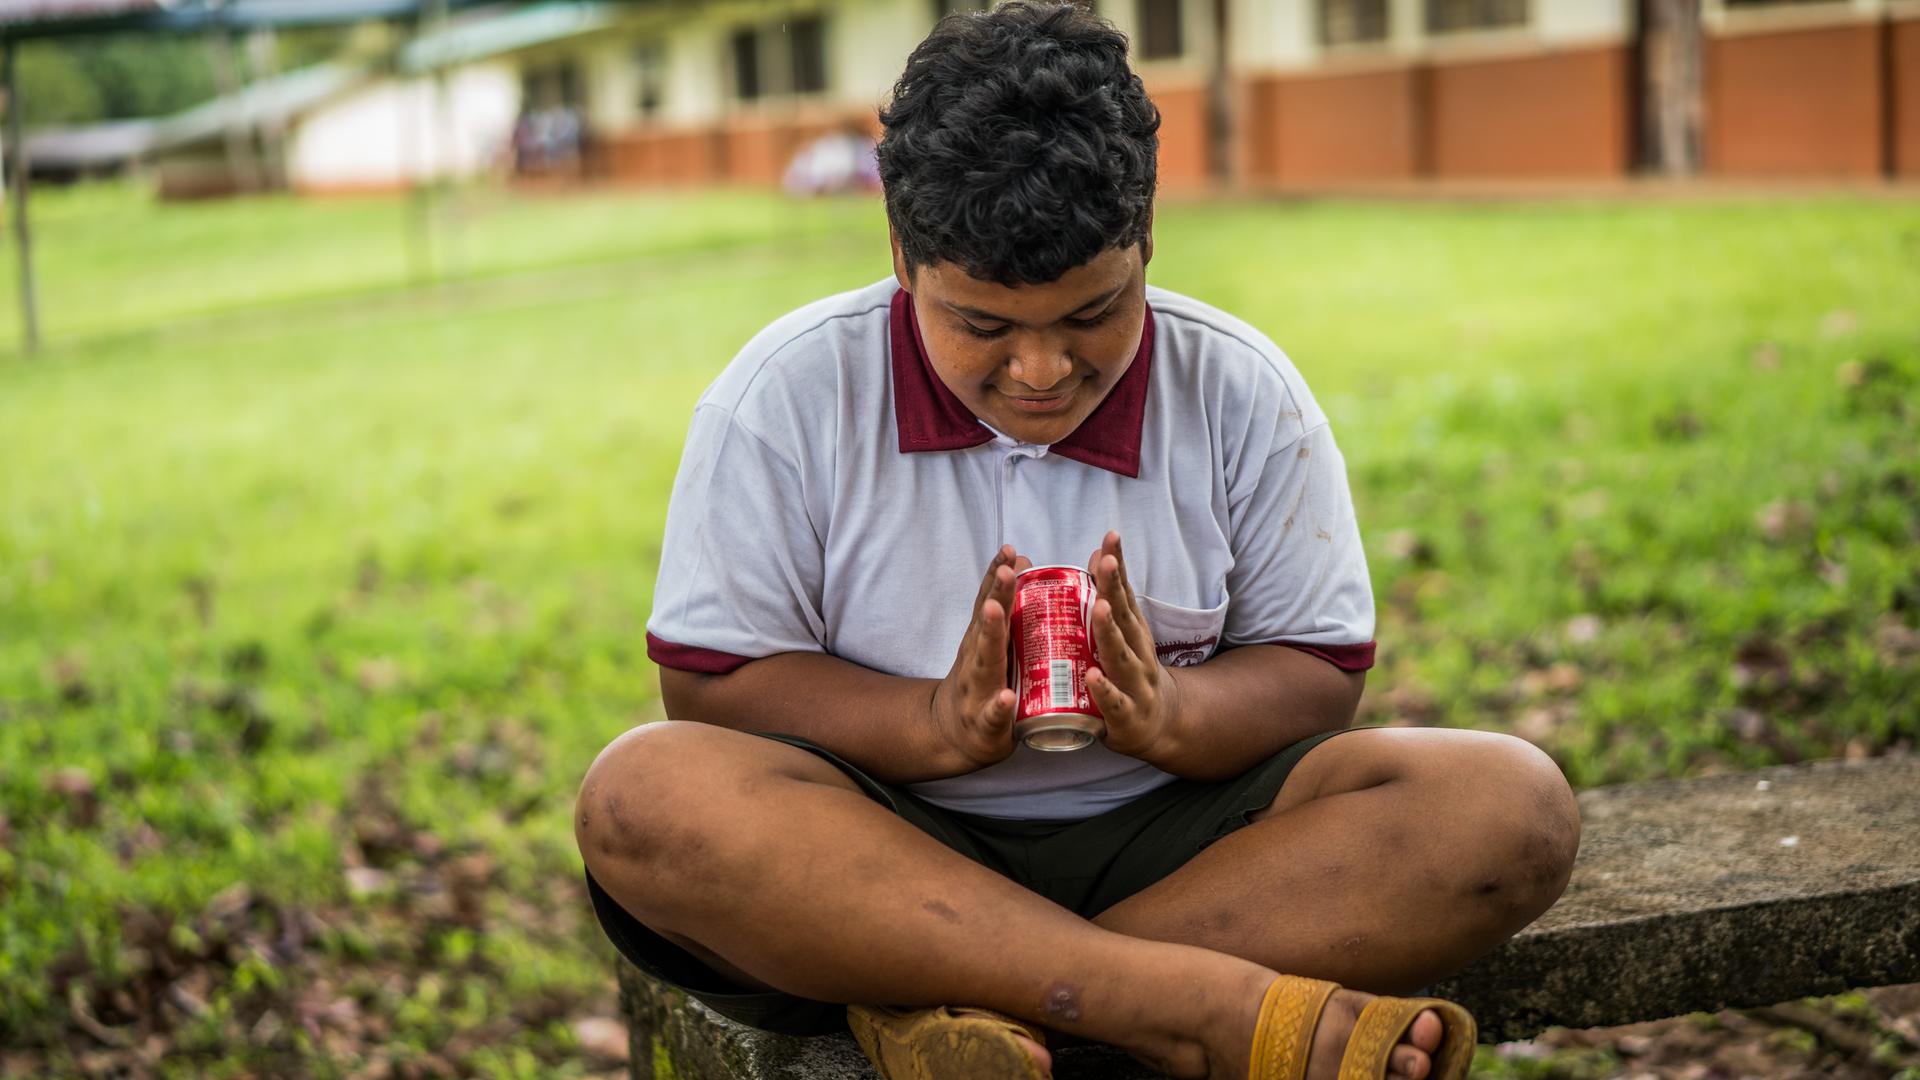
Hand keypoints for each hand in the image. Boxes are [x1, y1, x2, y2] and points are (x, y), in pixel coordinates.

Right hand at [930, 545, 1032, 772]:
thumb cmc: (980, 683)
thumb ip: (1004, 607)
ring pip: (985, 662)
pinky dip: (998, 706)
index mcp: (979, 642)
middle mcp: (974, 661)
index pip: (988, 603)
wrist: (950, 735)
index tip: (1010, 551)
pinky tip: (1005, 698)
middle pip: (985, 626)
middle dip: (997, 597)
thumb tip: (1021, 560)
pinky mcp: (985, 726)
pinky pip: (992, 715)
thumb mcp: (989, 645)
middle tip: (1008, 570)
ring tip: (998, 612)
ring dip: (991, 636)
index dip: (997, 577)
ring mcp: (976, 692)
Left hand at [1085, 531, 1180, 760]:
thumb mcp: (1126, 634)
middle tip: (1105, 562)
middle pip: (1125, 618)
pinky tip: (1093, 676)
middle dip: (1114, 589)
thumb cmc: (1132, 672)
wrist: (1162, 725)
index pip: (1125, 593)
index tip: (1110, 536)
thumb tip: (1097, 553)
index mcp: (1133, 631)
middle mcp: (1138, 652)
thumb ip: (1112, 598)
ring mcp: (1135, 684)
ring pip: (1121, 656)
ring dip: (1110, 632)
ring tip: (1099, 608)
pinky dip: (1105, 690)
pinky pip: (1115, 702)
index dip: (1117, 566)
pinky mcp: (1127, 716)